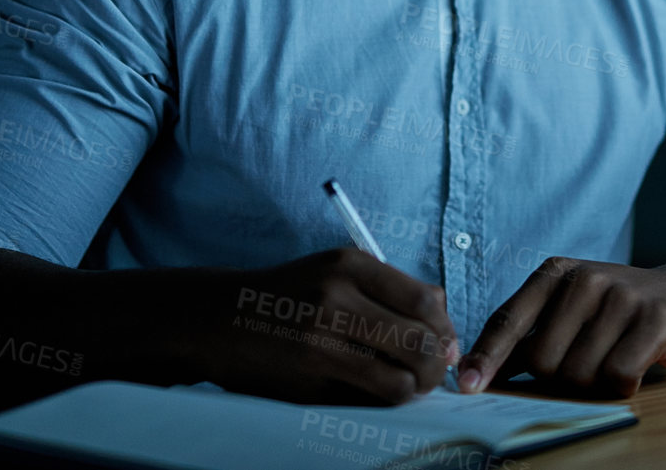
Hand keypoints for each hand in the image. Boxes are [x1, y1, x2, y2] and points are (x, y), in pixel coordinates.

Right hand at [187, 247, 459, 404]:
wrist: (220, 318)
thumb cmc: (291, 294)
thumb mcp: (336, 271)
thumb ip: (390, 289)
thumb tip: (445, 319)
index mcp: (349, 264)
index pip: (424, 299)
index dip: (445, 327)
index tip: (444, 341)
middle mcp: (336, 298)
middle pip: (419, 341)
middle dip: (438, 363)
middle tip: (434, 371)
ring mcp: (320, 341)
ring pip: (400, 379)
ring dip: (416, 388)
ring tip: (411, 385)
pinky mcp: (308, 378)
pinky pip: (367, 398)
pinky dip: (385, 400)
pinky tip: (380, 391)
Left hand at [457, 259, 665, 397]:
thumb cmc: (620, 310)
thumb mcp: (572, 308)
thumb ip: (531, 334)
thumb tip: (477, 372)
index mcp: (555, 273)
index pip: (509, 320)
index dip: (487, 357)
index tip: (467, 387)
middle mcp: (584, 280)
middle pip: (544, 361)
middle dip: (560, 380)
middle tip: (589, 364)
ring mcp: (621, 297)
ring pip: (580, 374)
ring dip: (596, 385)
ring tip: (617, 359)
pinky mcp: (656, 319)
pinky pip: (619, 376)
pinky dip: (624, 387)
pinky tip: (637, 367)